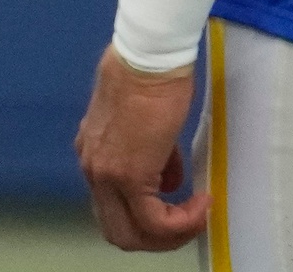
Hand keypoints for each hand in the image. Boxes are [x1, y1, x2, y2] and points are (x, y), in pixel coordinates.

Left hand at [76, 45, 207, 252]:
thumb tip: (166, 174)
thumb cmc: (149, 74)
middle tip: (185, 219)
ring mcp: (106, 174)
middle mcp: (92, 168)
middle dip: (155, 236)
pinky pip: (155, 222)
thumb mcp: (144, 120)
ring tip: (195, 213)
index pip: (111, 204)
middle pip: (118, 229)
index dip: (145, 211)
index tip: (177, 197)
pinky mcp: (129, 175)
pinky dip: (181, 224)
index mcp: (93, 152)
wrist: (148, 56)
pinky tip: (200, 204)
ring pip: (132, 233)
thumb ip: (150, 151)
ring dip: (169, 234)